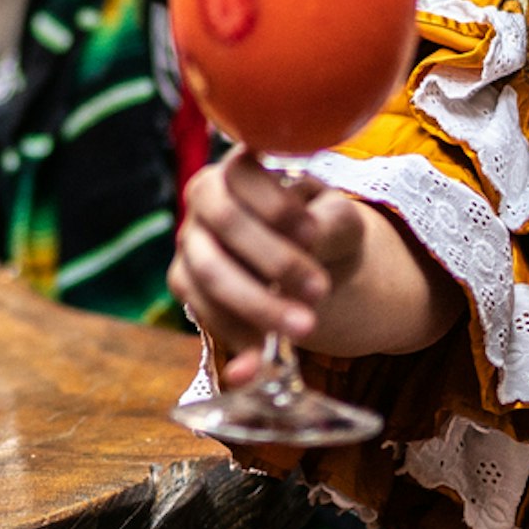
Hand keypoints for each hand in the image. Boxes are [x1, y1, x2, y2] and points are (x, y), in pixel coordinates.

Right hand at [169, 154, 373, 385]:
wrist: (314, 269)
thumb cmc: (325, 232)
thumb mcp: (341, 222)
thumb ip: (330, 222)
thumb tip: (308, 240)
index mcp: (244, 168)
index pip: (243, 174)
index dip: (274, 205)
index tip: (313, 235)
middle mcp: (207, 198)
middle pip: (224, 222)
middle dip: (273, 260)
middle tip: (319, 290)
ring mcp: (191, 241)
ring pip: (209, 272)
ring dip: (257, 304)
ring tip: (305, 328)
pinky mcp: (187, 284)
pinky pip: (202, 310)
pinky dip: (235, 337)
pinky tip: (262, 360)